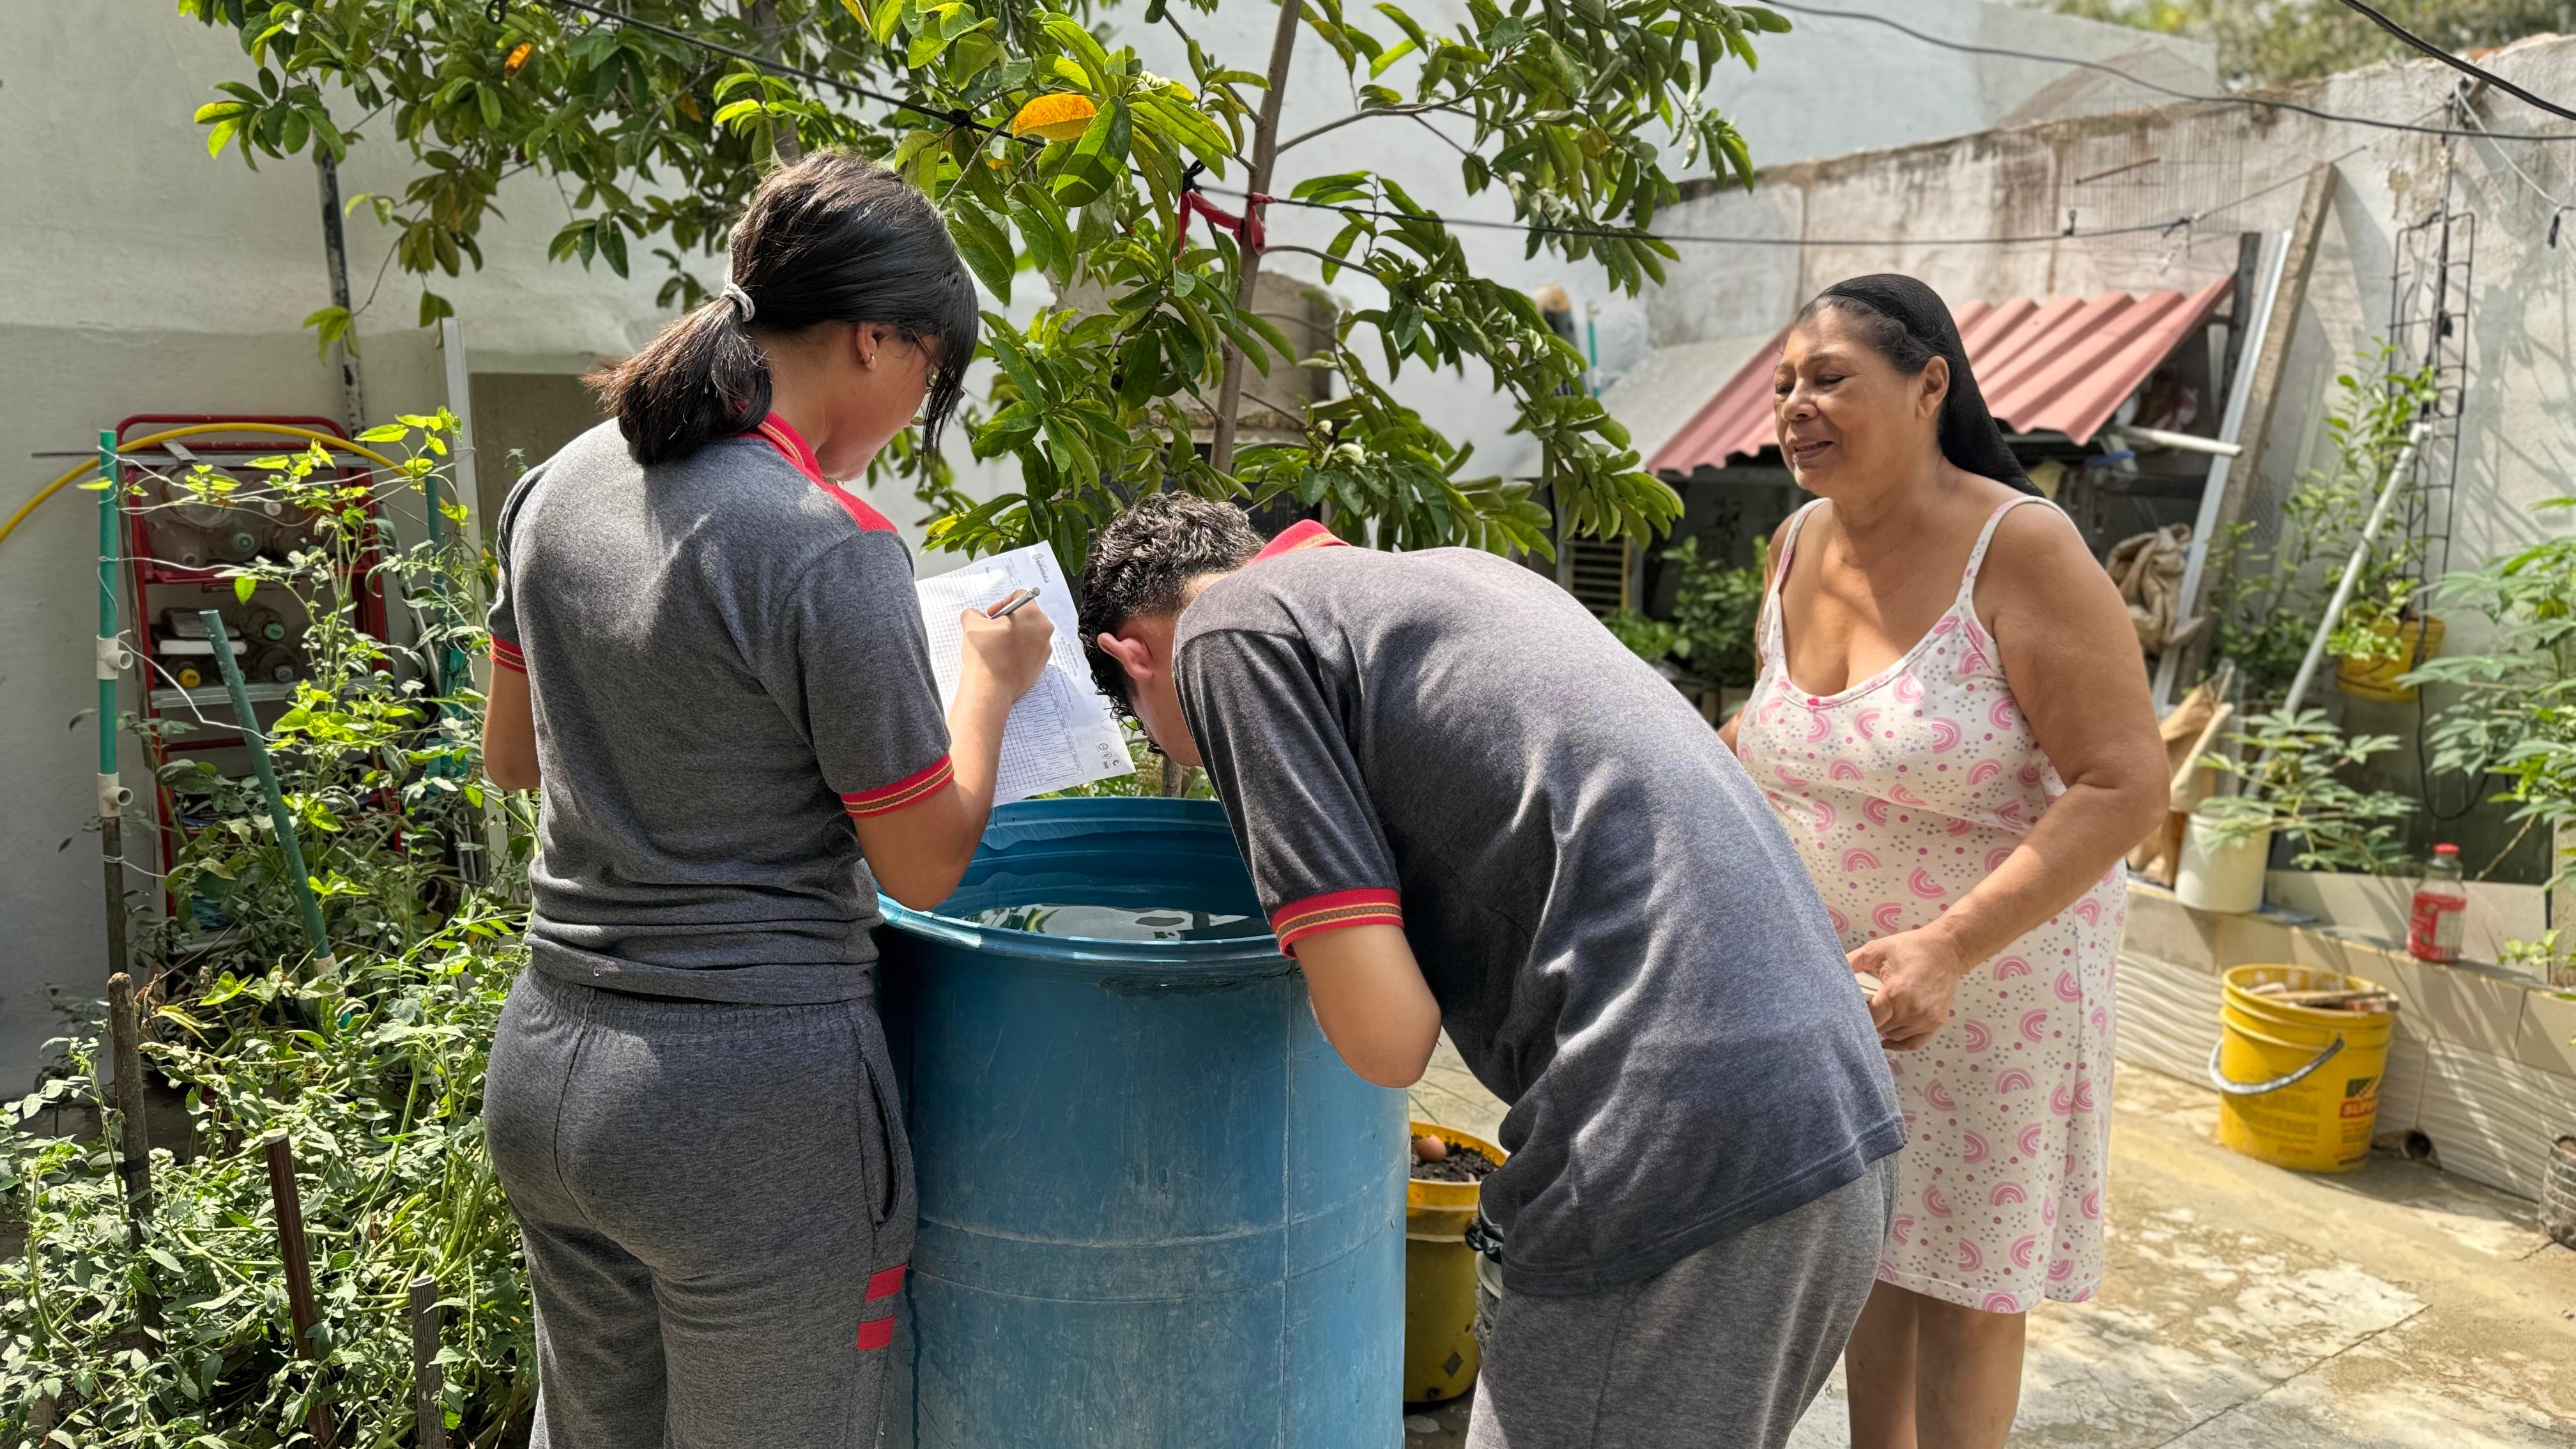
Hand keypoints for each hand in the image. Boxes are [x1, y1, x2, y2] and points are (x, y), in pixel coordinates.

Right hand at [959, 597, 1052, 699]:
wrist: (990, 687)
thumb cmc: (985, 652)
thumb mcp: (972, 623)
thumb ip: (974, 613)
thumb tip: (976, 616)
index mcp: (1032, 615)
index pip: (1020, 596)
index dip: (1002, 603)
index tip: (990, 616)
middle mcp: (1044, 630)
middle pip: (1027, 615)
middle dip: (1010, 619)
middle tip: (993, 629)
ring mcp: (1045, 650)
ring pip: (1030, 634)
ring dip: (1015, 635)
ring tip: (998, 645)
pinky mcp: (1041, 666)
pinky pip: (1031, 651)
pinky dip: (1019, 651)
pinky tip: (1004, 658)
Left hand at [1848, 928, 1970, 1051]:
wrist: (1946, 949)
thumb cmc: (1911, 948)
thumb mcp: (1876, 950)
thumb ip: (1851, 962)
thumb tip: (1828, 972)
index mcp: (1896, 993)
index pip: (1869, 1019)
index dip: (1856, 1018)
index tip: (1845, 1015)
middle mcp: (1913, 1010)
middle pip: (1881, 1029)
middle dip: (1869, 1022)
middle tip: (1860, 1013)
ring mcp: (1926, 1018)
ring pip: (1895, 1036)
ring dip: (1884, 1029)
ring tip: (1877, 1016)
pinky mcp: (1936, 1022)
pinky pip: (1914, 1042)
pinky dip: (1900, 1043)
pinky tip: (1886, 1040)